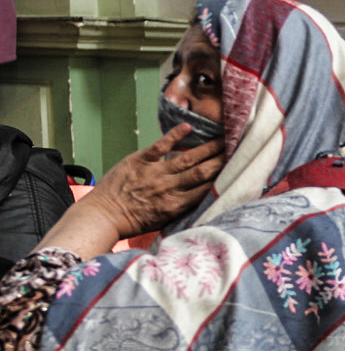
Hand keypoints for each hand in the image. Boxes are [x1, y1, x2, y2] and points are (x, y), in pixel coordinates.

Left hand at [35, 124, 223, 258]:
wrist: (103, 216)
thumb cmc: (133, 223)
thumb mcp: (162, 223)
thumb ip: (182, 210)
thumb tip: (203, 200)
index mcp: (176, 205)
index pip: (206, 189)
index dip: (223, 178)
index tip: (236, 169)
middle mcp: (169, 188)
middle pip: (202, 172)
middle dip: (221, 161)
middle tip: (236, 150)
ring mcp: (155, 172)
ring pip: (187, 158)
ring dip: (207, 148)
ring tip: (222, 139)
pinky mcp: (139, 160)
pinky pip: (161, 146)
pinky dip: (175, 136)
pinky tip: (189, 127)